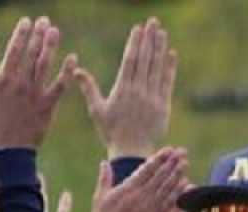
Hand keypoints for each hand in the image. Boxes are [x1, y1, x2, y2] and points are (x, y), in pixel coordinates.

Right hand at [0, 17, 73, 150]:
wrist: (7, 154)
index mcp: (3, 82)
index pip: (13, 52)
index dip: (20, 35)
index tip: (26, 21)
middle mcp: (21, 86)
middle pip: (31, 54)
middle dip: (37, 35)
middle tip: (44, 21)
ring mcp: (36, 96)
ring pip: (45, 66)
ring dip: (51, 46)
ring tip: (54, 31)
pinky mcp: (48, 107)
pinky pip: (60, 86)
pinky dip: (67, 72)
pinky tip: (73, 58)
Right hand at [75, 17, 174, 159]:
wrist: (131, 152)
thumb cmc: (111, 131)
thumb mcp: (97, 110)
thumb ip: (88, 88)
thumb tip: (76, 70)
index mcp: (122, 90)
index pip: (129, 60)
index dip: (135, 43)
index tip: (138, 28)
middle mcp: (138, 92)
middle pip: (145, 60)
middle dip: (149, 39)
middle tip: (153, 22)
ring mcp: (152, 98)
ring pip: (157, 68)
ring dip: (160, 49)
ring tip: (162, 33)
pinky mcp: (163, 106)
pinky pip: (167, 83)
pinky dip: (169, 68)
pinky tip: (171, 54)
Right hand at [89, 147, 187, 211]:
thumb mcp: (99, 200)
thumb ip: (104, 180)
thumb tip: (104, 163)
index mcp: (127, 189)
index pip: (146, 169)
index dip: (159, 158)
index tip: (169, 149)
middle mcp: (141, 197)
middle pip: (160, 176)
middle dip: (172, 163)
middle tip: (182, 151)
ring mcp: (150, 209)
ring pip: (167, 188)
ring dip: (177, 174)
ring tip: (185, 163)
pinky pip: (170, 204)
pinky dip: (178, 193)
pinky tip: (185, 184)